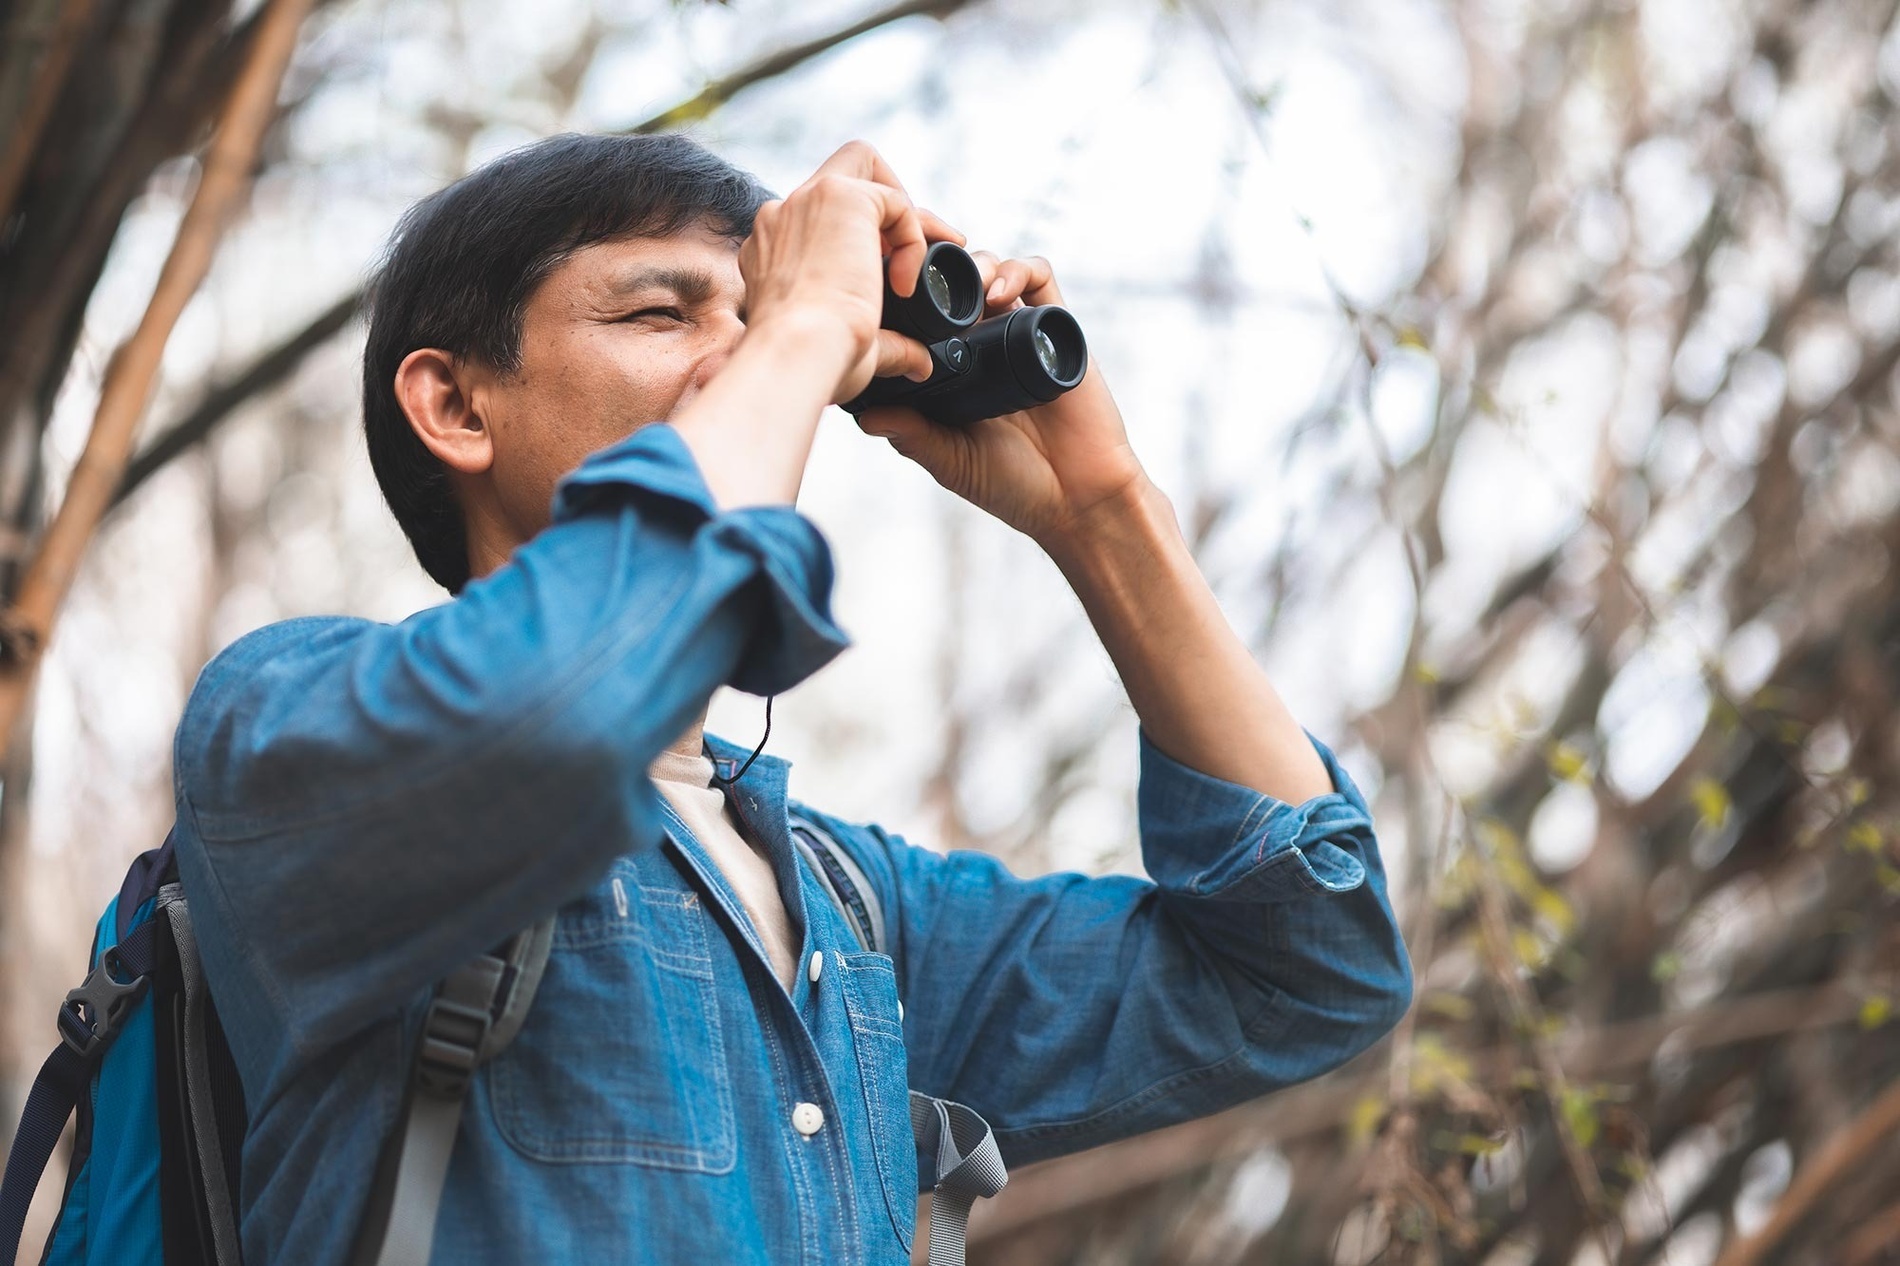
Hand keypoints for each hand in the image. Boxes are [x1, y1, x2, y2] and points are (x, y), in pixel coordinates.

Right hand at [738, 141, 963, 404]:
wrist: (796, 355)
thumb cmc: (810, 365)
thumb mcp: (848, 349)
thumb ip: (888, 346)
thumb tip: (921, 365)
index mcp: (771, 251)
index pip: (818, 218)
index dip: (861, 238)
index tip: (889, 277)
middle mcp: (780, 217)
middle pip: (839, 174)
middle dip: (882, 201)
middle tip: (910, 252)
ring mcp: (805, 200)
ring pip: (865, 167)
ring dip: (903, 213)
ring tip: (920, 265)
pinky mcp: (840, 197)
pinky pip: (895, 201)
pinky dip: (913, 236)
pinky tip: (906, 282)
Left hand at [852, 252, 1150, 547]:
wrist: (1076, 498)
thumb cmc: (1012, 485)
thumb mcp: (950, 459)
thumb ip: (912, 434)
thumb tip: (863, 414)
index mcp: (954, 370)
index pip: (924, 317)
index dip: (905, 299)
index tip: (885, 296)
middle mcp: (985, 345)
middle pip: (957, 284)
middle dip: (938, 269)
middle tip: (921, 277)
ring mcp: (1020, 333)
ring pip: (994, 271)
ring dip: (976, 265)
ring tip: (964, 283)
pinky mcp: (1058, 329)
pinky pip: (1040, 278)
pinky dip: (1018, 270)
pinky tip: (1000, 292)